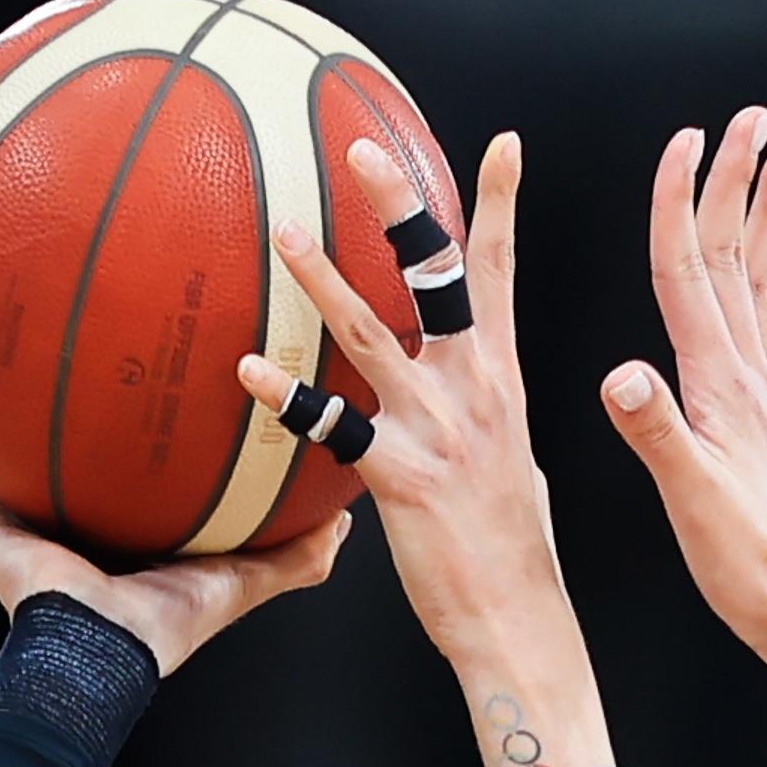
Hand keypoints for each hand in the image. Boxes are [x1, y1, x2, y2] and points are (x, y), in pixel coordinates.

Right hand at [0, 394, 345, 675]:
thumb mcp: (241, 580)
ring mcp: (10, 525)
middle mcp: (57, 522)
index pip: (110, 468)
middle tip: (40, 334)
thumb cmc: (165, 627)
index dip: (115, 423)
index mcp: (113, 530)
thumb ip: (294, 556)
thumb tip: (342, 523)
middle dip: (34, 400)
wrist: (102, 657)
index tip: (128, 365)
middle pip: (39, 450)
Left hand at [233, 132, 604, 766]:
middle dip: (403, 210)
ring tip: (281, 231)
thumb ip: (481, 410)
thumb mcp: (510, 458)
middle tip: (363, 151)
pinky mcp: (402, 479)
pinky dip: (289, 396)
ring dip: (324, 280)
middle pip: (439, 278)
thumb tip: (462, 390)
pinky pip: (334, 429)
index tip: (500, 145)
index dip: (499, 206)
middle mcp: (474, 390)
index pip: (500, 274)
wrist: (518, 621)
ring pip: (372, 337)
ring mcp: (438, 431)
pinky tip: (248, 370)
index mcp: (501, 379)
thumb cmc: (508, 547)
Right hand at [597, 108, 766, 683]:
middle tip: (751, 117)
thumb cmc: (753, 568)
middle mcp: (749, 377)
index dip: (680, 202)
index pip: (688, 272)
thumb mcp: (692, 502)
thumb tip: (620, 375)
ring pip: (763, 279)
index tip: (683, 139)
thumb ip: (656, 434)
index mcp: (717, 386)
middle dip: (737, 182)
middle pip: (734, 256)